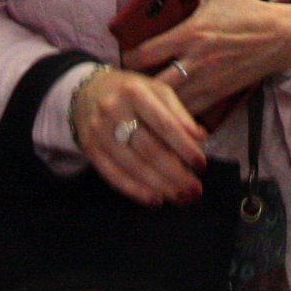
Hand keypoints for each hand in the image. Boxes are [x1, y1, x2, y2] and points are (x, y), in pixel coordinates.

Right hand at [71, 66, 206, 205]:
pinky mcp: (89, 148)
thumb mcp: (157, 91)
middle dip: (175, 174)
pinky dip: (136, 191)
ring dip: (160, 186)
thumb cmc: (133, 93)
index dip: (185, 148)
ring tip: (181, 198)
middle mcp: (113, 110)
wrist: (88, 92)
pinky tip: (155, 200)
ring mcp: (98, 130)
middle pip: (149, 150)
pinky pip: (113, 175)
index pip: (164, 125)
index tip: (202, 166)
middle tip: (195, 191)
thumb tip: (201, 137)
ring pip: (133, 166)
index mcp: (135, 92)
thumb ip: (179, 113)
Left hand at [127, 0, 290, 108]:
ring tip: (144, 97)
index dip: (128, 57)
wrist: (278, 36)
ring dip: (154, 101)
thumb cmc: (245, 11)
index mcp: (191, 33)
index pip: (146, 52)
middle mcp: (195, 61)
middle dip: (136, 85)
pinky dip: (175, 111)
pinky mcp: (218, 94)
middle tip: (129, 82)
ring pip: (169, 103)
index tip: (124, 57)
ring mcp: (207, 81)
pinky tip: (168, 108)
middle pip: (152, 84)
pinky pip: (189, 111)